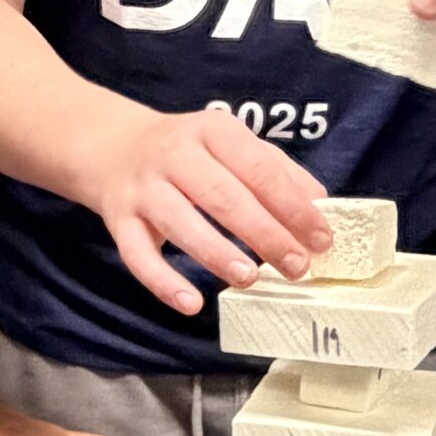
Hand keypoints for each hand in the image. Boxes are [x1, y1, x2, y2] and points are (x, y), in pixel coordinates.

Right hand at [83, 102, 330, 314]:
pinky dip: (163, 282)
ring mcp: (144, 187)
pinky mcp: (119, 219)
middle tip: (296, 267)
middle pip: (222, 196)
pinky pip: (137, 255)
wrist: (114, 147)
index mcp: (213, 131)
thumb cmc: (191, 153)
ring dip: (217, 253)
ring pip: (180, 221)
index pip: (258, 168)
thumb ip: (277, 172)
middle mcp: (175, 154)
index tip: (321, 240)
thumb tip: (321, 206)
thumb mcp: (234, 146)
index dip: (292, 205)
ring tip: (250, 279)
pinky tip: (191, 305)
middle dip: (264, 233)